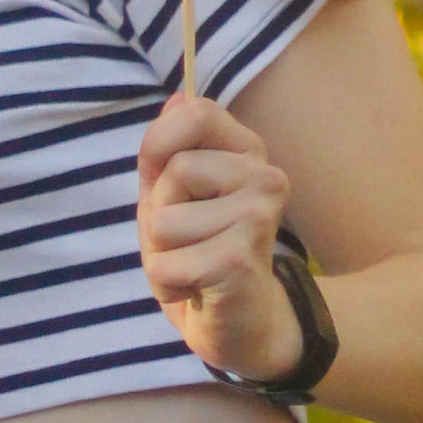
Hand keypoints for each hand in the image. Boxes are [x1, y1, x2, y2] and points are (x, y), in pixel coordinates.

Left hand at [136, 95, 298, 382]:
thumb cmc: (201, 253)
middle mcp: (265, 177)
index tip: (166, 181)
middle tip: (187, 239)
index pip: (195, 112)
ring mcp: (258, 217)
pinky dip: (167, 283)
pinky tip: (198, 289)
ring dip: (161, 253)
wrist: (241, 325)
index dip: (161, 144)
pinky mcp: (239, 260)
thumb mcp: (173, 196)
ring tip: (193, 265)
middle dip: (158, 212)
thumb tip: (178, 96)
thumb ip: (167, 150)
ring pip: (162, 221)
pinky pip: (165, 264)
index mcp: (247, 153)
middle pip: (172, 169)